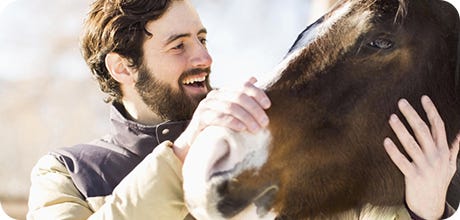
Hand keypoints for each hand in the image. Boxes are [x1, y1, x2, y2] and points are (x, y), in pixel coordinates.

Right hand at [173, 77, 270, 161]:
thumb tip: (254, 78)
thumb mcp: (232, 111)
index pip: (243, 85)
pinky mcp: (200, 117)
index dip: (257, 93)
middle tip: (265, 122)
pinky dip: (232, 122)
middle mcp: (214, 95)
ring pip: (231, 107)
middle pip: (239, 96)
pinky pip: (218, 117)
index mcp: (224, 91)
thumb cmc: (219, 127)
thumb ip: (242, 97)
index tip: (268, 105)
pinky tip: (241, 128)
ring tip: (256, 129)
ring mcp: (206, 105)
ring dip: (246, 118)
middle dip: (254, 109)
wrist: (197, 142)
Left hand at [383, 96, 458, 219]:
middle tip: (401, 102)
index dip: (431, 110)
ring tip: (391, 117)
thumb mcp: (450, 165)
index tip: (423, 98)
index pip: (438, 126)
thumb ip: (452, 149)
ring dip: (400, 129)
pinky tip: (385, 140)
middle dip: (412, 114)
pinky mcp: (413, 176)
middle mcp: (435, 156)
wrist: (431, 206)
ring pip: (411, 143)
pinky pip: (401, 161)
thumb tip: (459, 134)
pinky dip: (393, 151)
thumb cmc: (439, 182)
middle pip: (422, 131)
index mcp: (443, 151)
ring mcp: (424, 166)